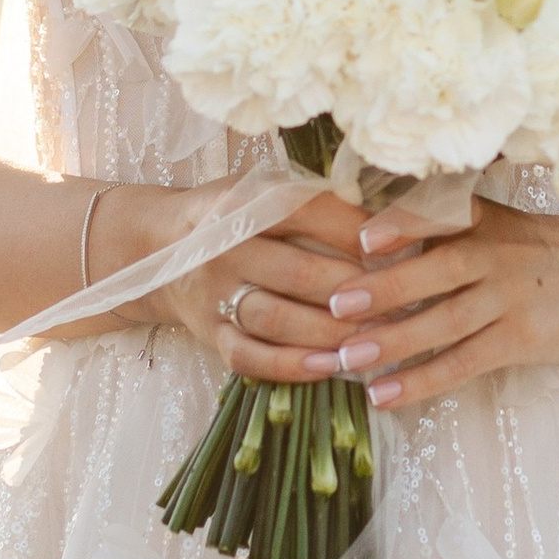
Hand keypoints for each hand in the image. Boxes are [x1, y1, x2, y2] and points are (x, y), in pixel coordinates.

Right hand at [144, 181, 410, 379]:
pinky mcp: (209, 333)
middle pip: (298, 271)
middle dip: (355, 290)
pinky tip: (331, 367)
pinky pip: (250, 356)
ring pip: (276, 317)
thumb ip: (317, 202)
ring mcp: (213, 293)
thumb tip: (391, 222)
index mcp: (245, 202)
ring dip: (330, 332)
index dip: (356, 230)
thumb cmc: (233, 216)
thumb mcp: (265, 191)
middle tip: (402, 302)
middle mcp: (225, 246)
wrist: (156, 248)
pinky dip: (291, 366)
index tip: (399, 246)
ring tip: (376, 338)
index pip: (308, 211)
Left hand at [283, 194, 558, 416]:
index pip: (440, 217)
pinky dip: (422, 380)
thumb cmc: (539, 253)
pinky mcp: (519, 340)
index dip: (402, 225)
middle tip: (336, 306)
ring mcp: (509, 300)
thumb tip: (368, 234)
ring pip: (444, 323)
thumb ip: (445, 225)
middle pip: (436, 271)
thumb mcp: (498, 224)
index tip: (362, 238)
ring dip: (394, 342)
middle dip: (384, 289)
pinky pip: (463, 363)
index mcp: (484, 223)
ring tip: (348, 359)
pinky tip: (384, 394)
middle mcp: (496, 257)